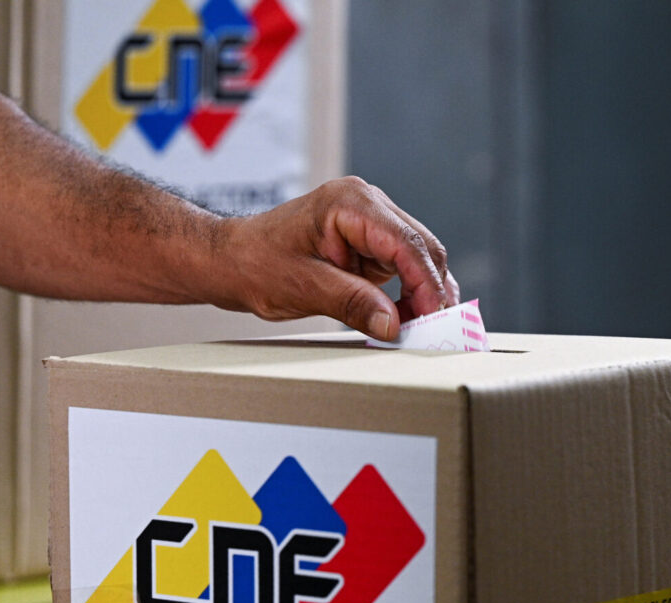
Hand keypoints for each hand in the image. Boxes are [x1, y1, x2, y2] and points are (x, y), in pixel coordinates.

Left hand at [217, 176, 459, 339]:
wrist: (232, 261)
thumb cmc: (256, 263)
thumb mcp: (304, 287)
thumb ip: (352, 303)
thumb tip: (393, 324)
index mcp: (350, 203)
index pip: (406, 243)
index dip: (426, 283)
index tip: (434, 318)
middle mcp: (366, 205)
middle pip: (420, 247)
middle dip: (432, 290)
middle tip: (437, 330)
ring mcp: (370, 223)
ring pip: (417, 258)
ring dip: (423, 293)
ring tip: (423, 328)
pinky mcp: (368, 243)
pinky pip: (402, 267)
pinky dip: (409, 293)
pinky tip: (406, 318)